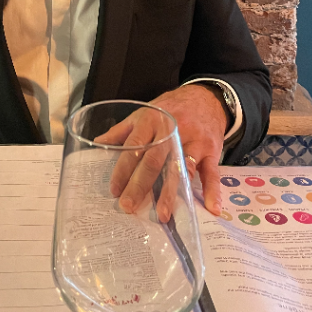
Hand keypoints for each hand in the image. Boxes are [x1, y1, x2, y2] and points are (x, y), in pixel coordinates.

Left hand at [94, 85, 226, 218]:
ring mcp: (194, 140)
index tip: (115, 189)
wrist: (205, 97)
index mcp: (152, 120)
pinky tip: (211, 208)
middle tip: (129, 206)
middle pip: (155, 160)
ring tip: (162, 214)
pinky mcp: (212, 150)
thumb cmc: (171, 108)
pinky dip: (213, 190)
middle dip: (141, 185)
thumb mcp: (144, 112)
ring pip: (182, 168)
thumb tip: (98, 144)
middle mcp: (173, 130)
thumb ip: (122, 130)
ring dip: (172, 193)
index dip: (124, 169)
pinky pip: (212, 172)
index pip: (135, 146)